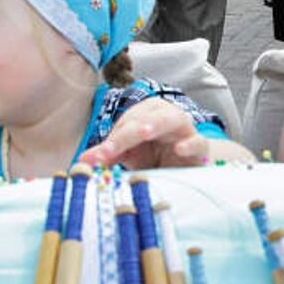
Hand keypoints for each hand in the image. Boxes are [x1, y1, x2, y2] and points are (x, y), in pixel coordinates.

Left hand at [78, 98, 209, 170]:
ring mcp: (185, 130)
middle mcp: (166, 116)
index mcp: (147, 113)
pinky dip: (190, 143)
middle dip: (127, 131)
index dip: (112, 138)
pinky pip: (199, 142)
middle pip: (147, 116)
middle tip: (112, 147)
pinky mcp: (201, 148)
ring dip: (157, 124)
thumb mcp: (129, 156)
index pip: (127, 121)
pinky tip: (180, 149)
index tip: (97, 157)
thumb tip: (82, 161)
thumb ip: (108, 155)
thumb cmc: (155, 158)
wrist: (184, 170)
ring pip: (174, 119)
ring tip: (143, 132)